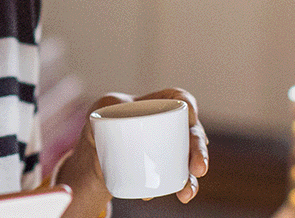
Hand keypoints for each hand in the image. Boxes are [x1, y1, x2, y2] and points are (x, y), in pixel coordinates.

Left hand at [57, 89, 208, 210]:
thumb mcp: (100, 110)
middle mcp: (171, 124)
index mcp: (159, 103)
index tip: (190, 119)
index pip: (181, 99)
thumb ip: (104, 109)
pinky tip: (179, 195)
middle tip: (198, 168)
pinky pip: (180, 176)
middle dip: (199, 151)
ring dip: (194, 176)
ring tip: (186, 192)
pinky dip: (182, 186)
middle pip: (192, 132)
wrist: (96, 154)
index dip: (190, 108)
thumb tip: (109, 123)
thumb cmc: (102, 124)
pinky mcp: (166, 167)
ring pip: (191, 159)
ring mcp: (171, 147)